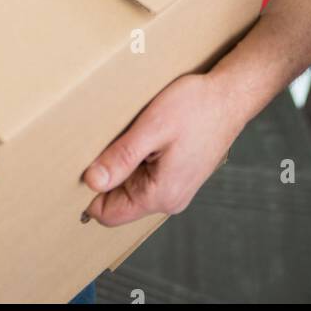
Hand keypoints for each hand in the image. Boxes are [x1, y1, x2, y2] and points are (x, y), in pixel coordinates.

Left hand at [81, 72, 242, 226]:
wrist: (231, 96)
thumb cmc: (196, 107)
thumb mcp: (152, 128)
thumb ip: (121, 158)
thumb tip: (91, 182)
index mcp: (160, 194)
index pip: (108, 214)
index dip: (89, 191)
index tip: (79, 163)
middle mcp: (170, 199)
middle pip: (119, 201)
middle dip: (105, 176)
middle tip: (98, 142)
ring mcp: (177, 188)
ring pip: (132, 187)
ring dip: (121, 166)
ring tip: (121, 135)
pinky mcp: (180, 174)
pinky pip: (147, 176)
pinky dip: (136, 159)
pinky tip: (139, 135)